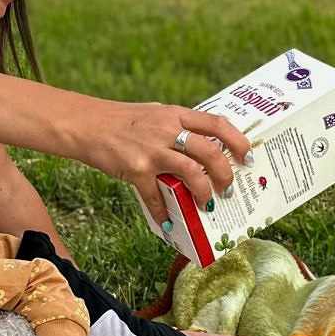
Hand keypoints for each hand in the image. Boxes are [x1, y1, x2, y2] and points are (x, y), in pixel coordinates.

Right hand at [78, 101, 251, 219]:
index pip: (216, 123)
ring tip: (206, 203)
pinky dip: (163, 212)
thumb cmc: (122, 121)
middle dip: (225, 173)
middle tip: (228, 188)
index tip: (247, 156)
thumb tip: (203, 144)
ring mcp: (152, 150)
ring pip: (190, 172)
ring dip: (203, 192)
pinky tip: (168, 222)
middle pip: (209, 151)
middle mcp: (167, 130)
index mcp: (175, 114)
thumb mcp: (155, 114)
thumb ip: (177, 126)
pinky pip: (155, 196)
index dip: (237, 140)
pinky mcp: (135, 169)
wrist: (87, 125)